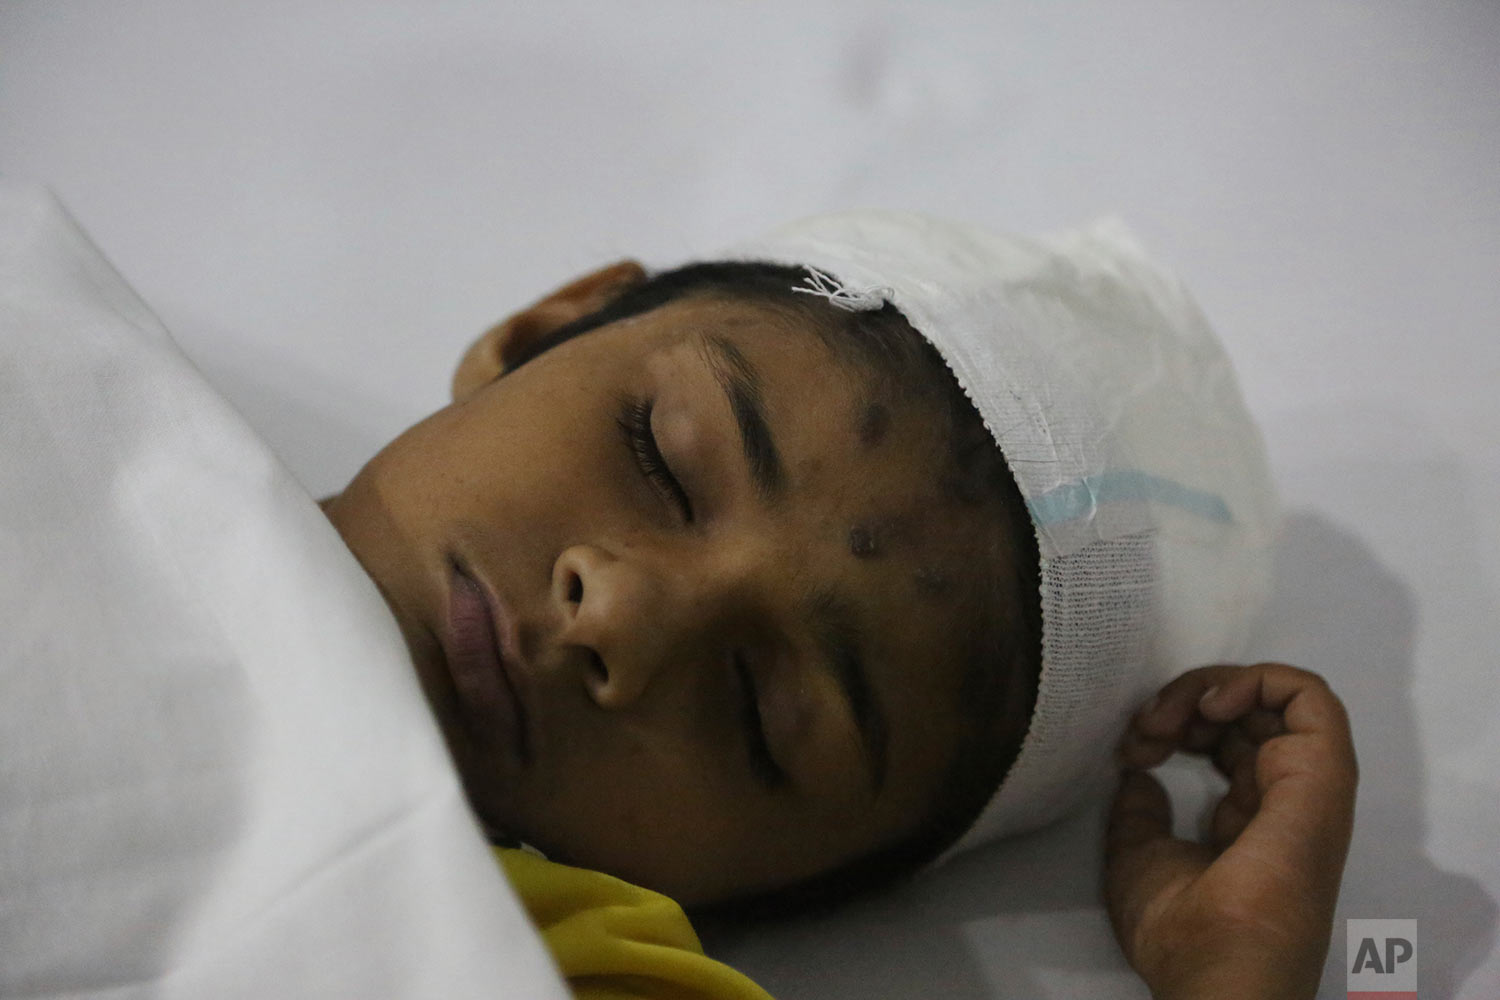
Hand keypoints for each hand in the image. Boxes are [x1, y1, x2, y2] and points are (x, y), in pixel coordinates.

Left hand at [1104, 664, 1357, 999]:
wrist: (1215, 965)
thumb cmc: (1181, 929)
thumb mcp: (1138, 856)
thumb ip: (1140, 812)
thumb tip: (1138, 774)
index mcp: (1253, 820)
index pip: (1226, 743)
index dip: (1174, 727)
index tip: (1132, 747)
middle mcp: (1284, 800)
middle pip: (1248, 713)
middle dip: (1187, 700)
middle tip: (1144, 727)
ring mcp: (1306, 787)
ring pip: (1274, 696)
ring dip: (1212, 687)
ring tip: (1166, 716)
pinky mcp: (1321, 775)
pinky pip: (1311, 698)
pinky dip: (1258, 679)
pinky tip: (1209, 704)